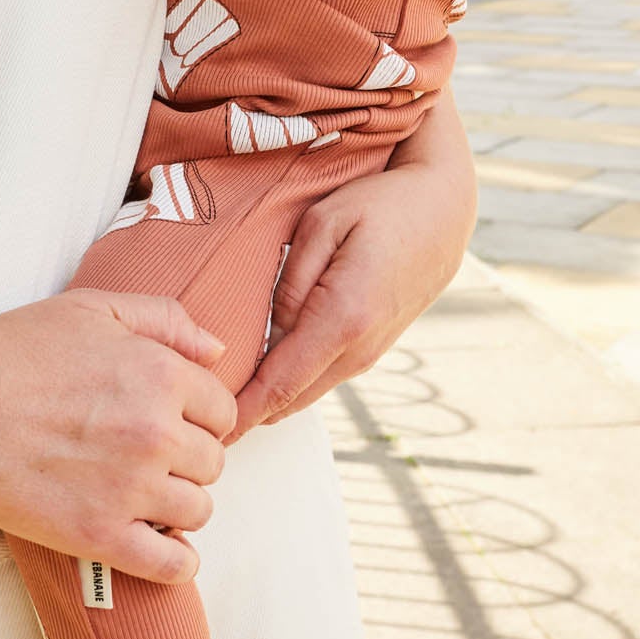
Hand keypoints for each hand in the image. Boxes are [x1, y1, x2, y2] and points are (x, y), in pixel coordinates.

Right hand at [0, 290, 236, 585]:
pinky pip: (173, 565)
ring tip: (143, 494)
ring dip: (178, 504)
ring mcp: (130, 489)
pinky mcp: (100, 536)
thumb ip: (163, 319)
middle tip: (147, 456)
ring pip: (199, 510)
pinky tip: (156, 543)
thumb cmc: (9, 353)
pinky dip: (176, 561)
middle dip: (186, 458)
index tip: (170, 420)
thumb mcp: (90, 309)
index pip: (222, 410)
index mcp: (159, 375)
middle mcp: (155, 433)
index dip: (197, 415)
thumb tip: (216, 351)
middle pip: (213, 462)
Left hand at [228, 106, 475, 436]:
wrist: (444, 213)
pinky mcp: (371, 349)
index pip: (280, 384)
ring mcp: (369, 354)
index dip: (240, 413)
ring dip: (265, 401)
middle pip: (289, 401)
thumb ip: (291, 282)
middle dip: (244, 416)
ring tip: (217, 400)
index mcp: (343, 318)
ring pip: (305, 393)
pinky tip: (257, 375)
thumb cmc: (383, 206)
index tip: (207, 432)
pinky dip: (288, 384)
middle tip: (196, 417)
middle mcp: (359, 348)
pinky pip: (320, 376)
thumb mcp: (323, 224)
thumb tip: (269, 331)